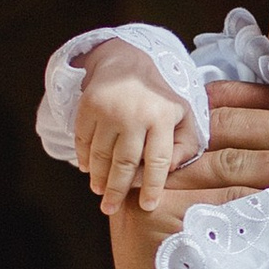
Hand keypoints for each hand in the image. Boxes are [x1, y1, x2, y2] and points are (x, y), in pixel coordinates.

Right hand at [74, 65, 196, 211]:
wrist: (128, 60)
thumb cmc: (159, 96)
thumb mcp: (182, 114)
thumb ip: (185, 143)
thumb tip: (172, 171)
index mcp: (163, 116)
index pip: (158, 160)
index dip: (153, 186)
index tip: (147, 206)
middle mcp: (136, 113)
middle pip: (125, 162)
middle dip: (117, 189)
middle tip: (109, 208)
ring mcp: (110, 109)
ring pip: (101, 154)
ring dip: (98, 177)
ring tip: (98, 192)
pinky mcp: (89, 105)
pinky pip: (83, 139)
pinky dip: (84, 157)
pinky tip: (87, 169)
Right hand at [109, 92, 268, 268]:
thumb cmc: (181, 249)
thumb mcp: (189, 193)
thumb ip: (222, 160)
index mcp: (167, 139)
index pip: (218, 101)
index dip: (265, 98)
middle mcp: (160, 158)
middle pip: (229, 127)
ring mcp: (159, 188)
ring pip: (233, 163)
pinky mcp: (168, 222)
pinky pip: (230, 204)